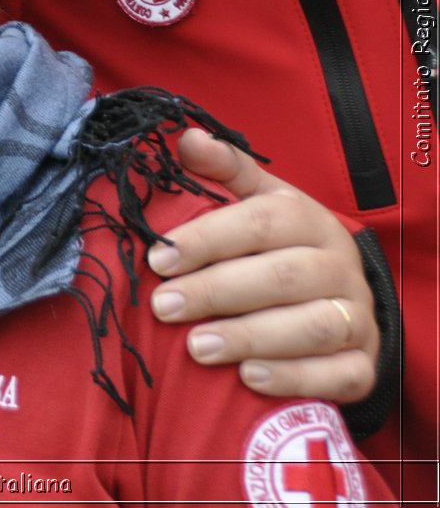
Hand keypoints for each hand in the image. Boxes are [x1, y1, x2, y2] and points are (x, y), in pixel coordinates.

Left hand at [147, 130, 376, 402]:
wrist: (337, 301)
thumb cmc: (278, 247)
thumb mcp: (256, 201)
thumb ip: (224, 172)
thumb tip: (188, 139)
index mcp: (308, 220)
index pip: (261, 222)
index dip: (207, 239)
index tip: (157, 259)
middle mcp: (339, 266)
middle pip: (281, 276)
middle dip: (216, 291)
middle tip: (163, 306)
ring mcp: (356, 317)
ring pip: (311, 327)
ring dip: (250, 337)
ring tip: (196, 348)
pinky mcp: (362, 364)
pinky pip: (339, 375)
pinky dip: (294, 377)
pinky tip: (249, 379)